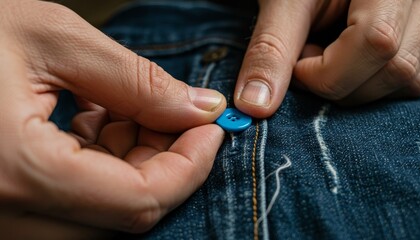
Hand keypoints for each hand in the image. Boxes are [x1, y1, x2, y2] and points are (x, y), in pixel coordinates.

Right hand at [0, 0, 225, 234]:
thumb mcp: (52, 38)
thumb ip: (137, 82)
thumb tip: (200, 109)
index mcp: (18, 171)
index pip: (140, 201)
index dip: (191, 166)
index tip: (212, 127)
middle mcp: (5, 213)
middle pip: (126, 214)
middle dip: (166, 163)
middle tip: (172, 113)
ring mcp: (1, 217)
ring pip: (103, 214)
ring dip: (133, 165)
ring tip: (124, 110)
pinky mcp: (3, 205)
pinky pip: (73, 205)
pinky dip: (102, 169)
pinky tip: (94, 123)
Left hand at [234, 0, 419, 116]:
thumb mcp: (285, 3)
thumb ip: (272, 49)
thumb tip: (255, 106)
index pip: (376, 43)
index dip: (327, 72)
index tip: (296, 66)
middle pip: (398, 68)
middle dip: (341, 84)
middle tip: (311, 61)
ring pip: (413, 80)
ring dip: (361, 87)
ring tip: (333, 57)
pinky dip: (380, 83)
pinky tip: (356, 65)